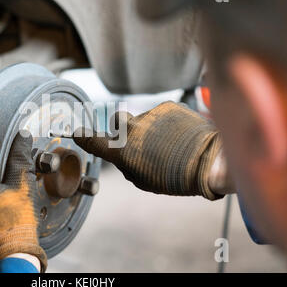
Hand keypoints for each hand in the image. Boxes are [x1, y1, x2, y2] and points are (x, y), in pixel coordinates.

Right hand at [74, 101, 225, 199]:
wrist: (208, 159)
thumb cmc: (175, 177)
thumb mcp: (144, 180)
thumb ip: (127, 165)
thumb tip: (125, 156)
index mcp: (121, 150)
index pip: (93, 141)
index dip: (84, 138)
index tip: (77, 134)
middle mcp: (130, 128)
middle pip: (117, 121)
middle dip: (122, 129)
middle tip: (138, 141)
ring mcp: (148, 114)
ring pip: (142, 118)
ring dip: (150, 128)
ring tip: (170, 143)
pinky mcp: (167, 106)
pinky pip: (160, 114)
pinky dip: (166, 123)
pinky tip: (180, 135)